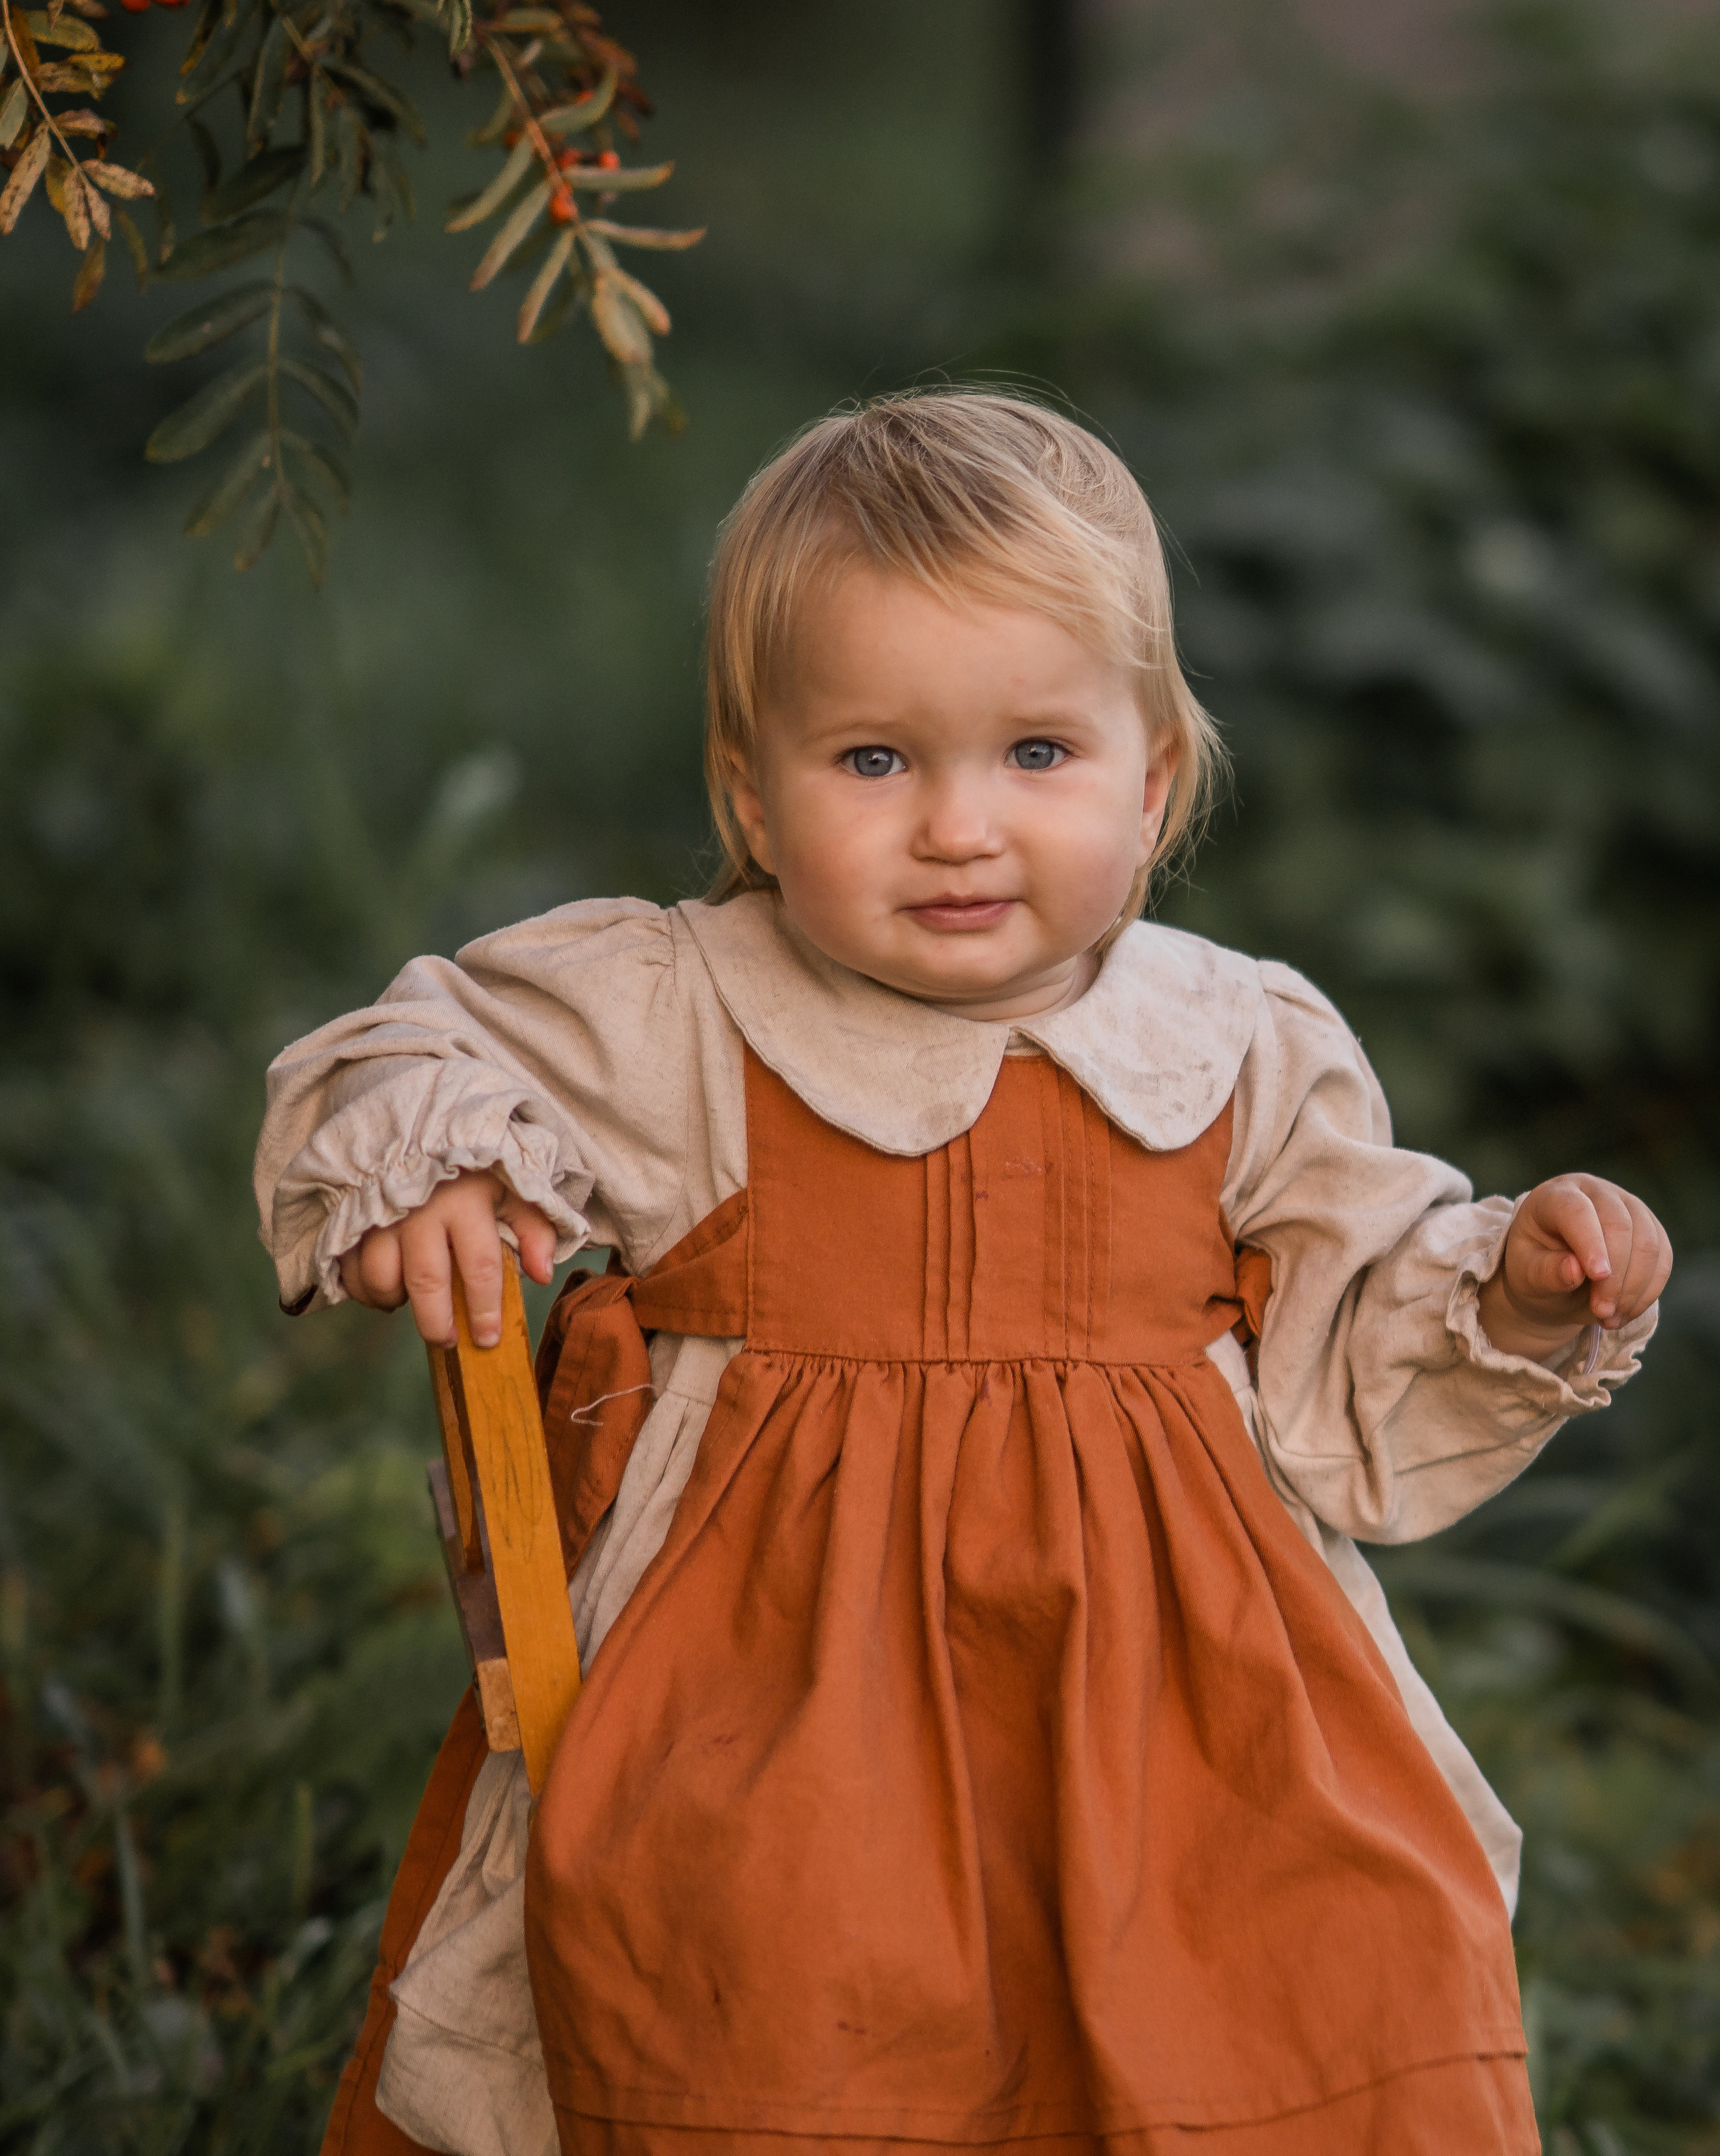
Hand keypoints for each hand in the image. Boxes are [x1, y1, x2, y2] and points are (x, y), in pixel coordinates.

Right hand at [337, 1170, 557, 1347]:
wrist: (416, 1129)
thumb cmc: (470, 1169)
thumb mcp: (512, 1188)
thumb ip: (533, 1229)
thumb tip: (542, 1275)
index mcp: (465, 1203)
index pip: (480, 1267)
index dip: (485, 1309)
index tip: (488, 1339)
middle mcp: (421, 1211)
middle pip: (427, 1282)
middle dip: (438, 1322)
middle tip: (448, 1341)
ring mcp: (381, 1215)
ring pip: (381, 1277)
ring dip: (396, 1300)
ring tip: (412, 1303)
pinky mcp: (350, 1218)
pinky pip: (351, 1269)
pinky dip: (366, 1289)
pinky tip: (387, 1289)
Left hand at [1478, 1173, 1672, 1357]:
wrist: (1555, 1276)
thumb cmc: (1534, 1269)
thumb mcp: (1527, 1275)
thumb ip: (1546, 1272)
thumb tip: (1575, 1270)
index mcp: (1555, 1196)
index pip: (1577, 1211)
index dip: (1590, 1243)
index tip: (1597, 1276)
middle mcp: (1595, 1192)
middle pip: (1620, 1225)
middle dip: (1615, 1275)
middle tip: (1601, 1312)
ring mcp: (1628, 1207)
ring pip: (1648, 1244)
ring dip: (1633, 1288)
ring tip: (1609, 1318)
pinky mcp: (1651, 1229)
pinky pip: (1662, 1259)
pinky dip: (1647, 1292)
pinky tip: (1624, 1313)